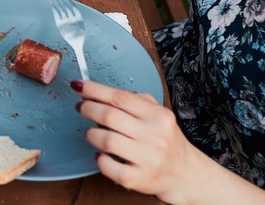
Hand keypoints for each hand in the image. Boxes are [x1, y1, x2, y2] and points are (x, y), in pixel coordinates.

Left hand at [75, 80, 205, 200]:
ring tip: (93, 132)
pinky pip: (108, 166)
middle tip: (82, 108)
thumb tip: (98, 90)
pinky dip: (99, 159)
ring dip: (91, 134)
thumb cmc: (166, 140)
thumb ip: (134, 100)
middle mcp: (155, 136)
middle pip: (109, 116)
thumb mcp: (158, 114)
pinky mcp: (139, 178)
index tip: (79, 86)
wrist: (185, 174)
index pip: (120, 97)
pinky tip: (101, 154)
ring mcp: (148, 158)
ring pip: (105, 140)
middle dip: (88, 109)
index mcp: (159, 116)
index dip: (94, 90)